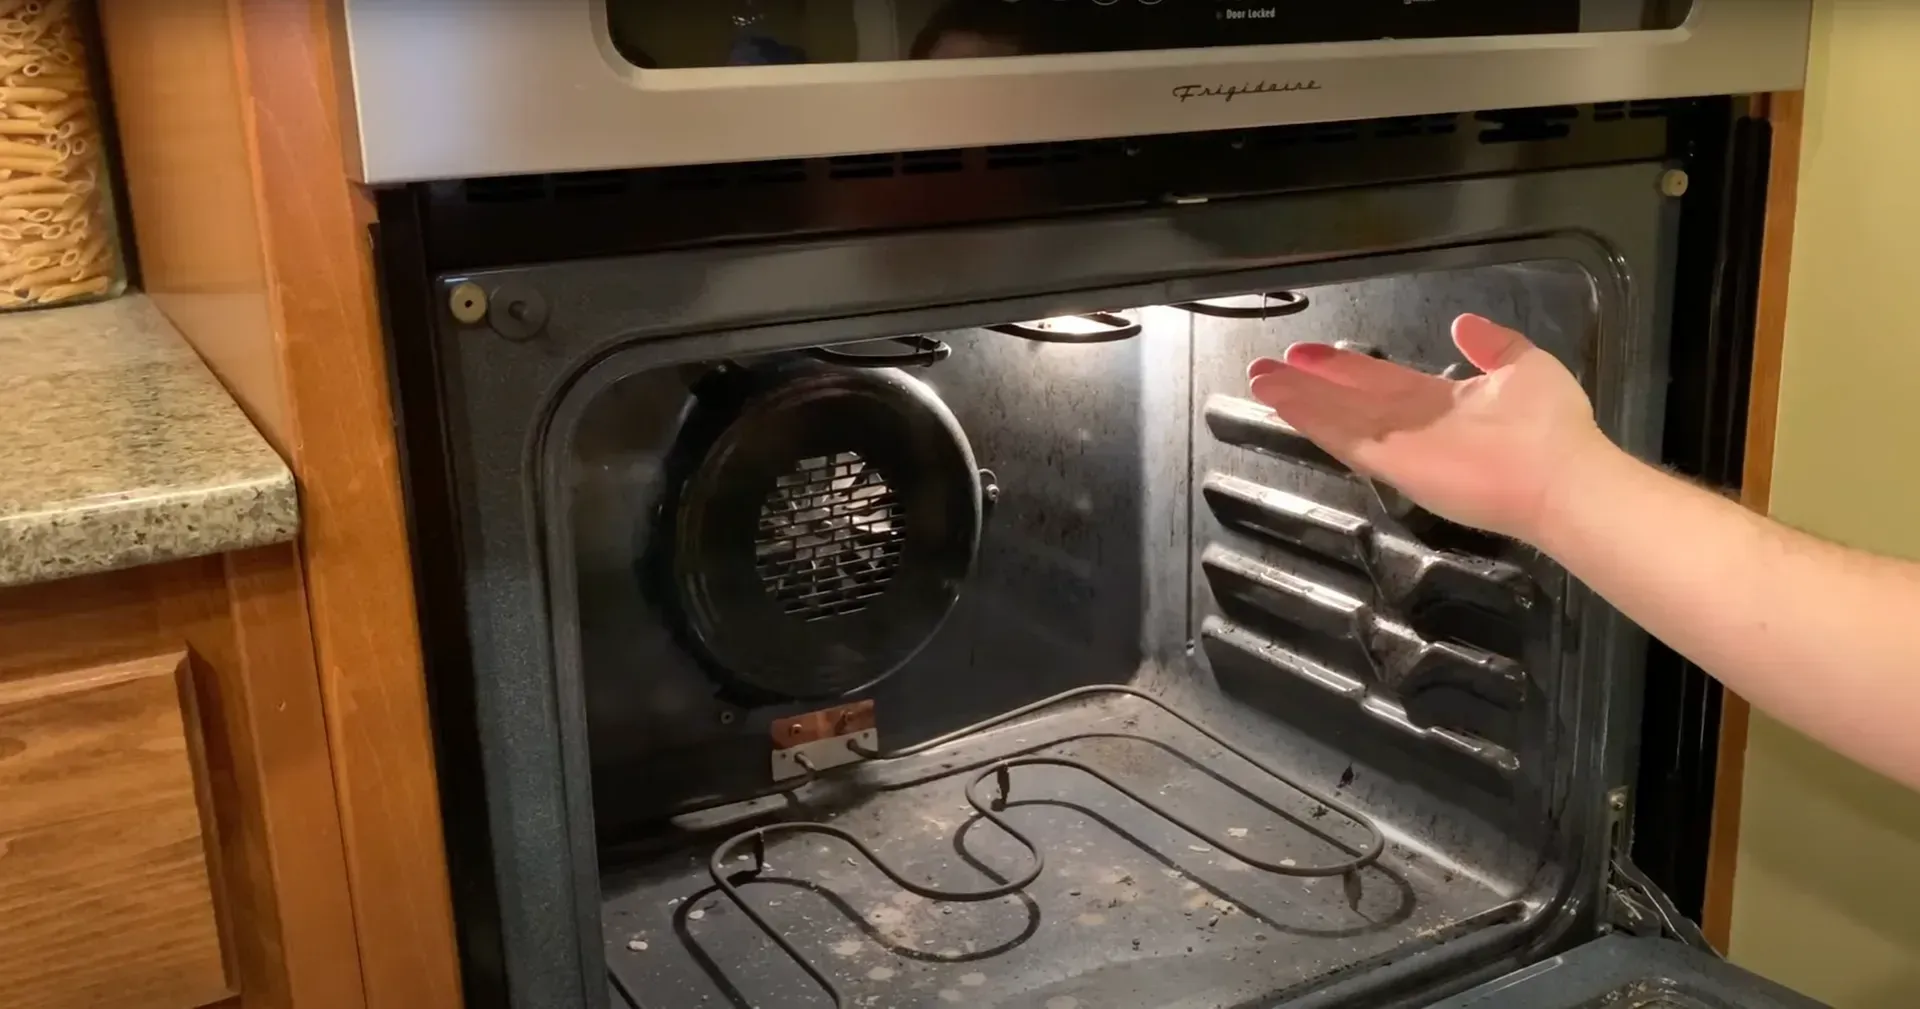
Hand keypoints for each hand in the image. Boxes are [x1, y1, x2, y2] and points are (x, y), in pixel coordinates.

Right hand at [1246, 314, 1612, 542]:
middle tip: (1265, 368)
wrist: (1562, 475)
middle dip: (1308, 384)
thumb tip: (1462, 322)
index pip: (1381, 381)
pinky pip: (1345, 439)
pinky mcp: (1393, 466)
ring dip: (1298, 399)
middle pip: (1348, 399)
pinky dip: (1312, 419)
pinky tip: (1282, 403)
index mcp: (1442, 402)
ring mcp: (1400, 448)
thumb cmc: (1550, 423)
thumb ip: (1493, 345)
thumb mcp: (1525, 364)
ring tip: (1258, 381)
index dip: (1343, 367)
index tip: (1308, 353)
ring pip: (1337, 418)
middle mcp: (1413, 425)